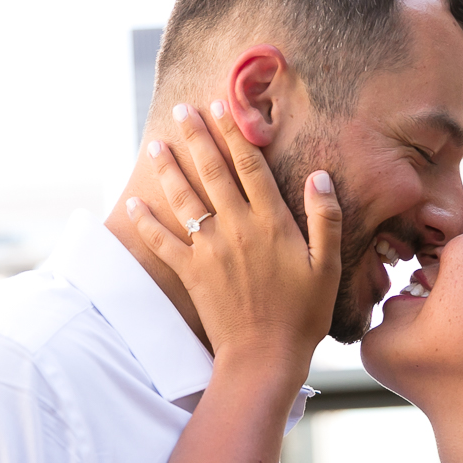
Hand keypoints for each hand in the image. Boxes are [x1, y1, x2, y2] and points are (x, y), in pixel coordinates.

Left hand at [125, 101, 339, 376]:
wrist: (264, 357)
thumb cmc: (302, 315)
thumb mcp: (328, 266)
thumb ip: (326, 219)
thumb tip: (320, 177)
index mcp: (272, 222)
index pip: (250, 166)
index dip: (235, 132)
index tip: (223, 105)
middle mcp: (237, 228)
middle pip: (212, 172)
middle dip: (197, 137)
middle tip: (183, 110)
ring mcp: (209, 250)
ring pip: (184, 198)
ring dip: (169, 169)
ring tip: (156, 144)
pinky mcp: (190, 272)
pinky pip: (162, 241)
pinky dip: (146, 222)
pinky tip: (134, 203)